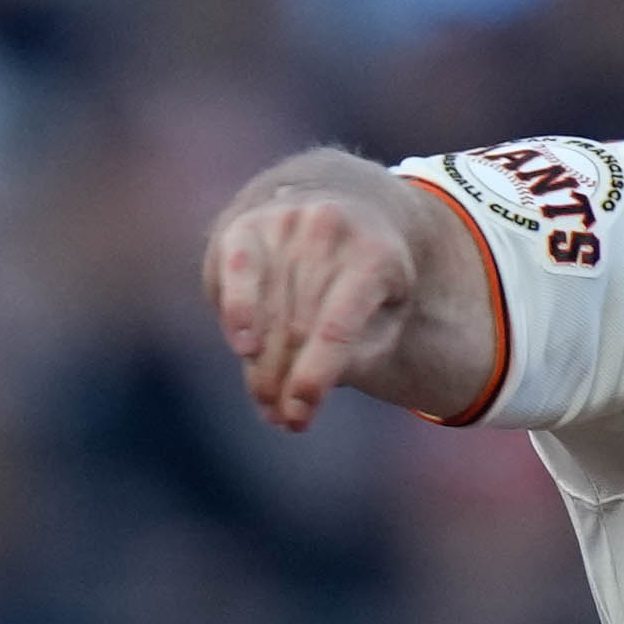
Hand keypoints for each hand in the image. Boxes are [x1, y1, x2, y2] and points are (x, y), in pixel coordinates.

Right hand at [204, 175, 424, 432]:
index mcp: (374, 255)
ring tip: (266, 402)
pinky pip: (237, 274)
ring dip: (261, 365)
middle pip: (296, 327)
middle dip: (286, 381)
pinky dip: (237, 313)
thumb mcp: (386, 314)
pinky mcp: (249, 225)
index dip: (315, 375)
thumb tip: (307, 391)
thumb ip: (357, 352)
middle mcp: (329, 230)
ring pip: (266, 312)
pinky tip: (243, 348)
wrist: (344, 204)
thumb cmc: (368, 279)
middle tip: (284, 420)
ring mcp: (286, 223)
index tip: (301, 414)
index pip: (336, 328)